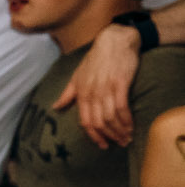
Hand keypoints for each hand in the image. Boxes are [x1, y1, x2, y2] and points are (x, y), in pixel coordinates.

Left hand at [54, 21, 143, 149]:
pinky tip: (131, 126)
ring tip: (127, 138)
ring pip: (110, 118)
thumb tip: (55, 107)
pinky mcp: (120, 84)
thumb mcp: (77, 76)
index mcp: (81, 93)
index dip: (93, 136)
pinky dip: (126, 119)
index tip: (102, 145)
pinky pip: (122, 107)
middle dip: (108, 137)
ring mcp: (106, 89)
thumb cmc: (95, 59)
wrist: (113, 41)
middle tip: (119, 144)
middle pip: (98, 123)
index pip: (85, 121)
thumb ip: (68, 94)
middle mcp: (92, 93)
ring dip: (119, 131)